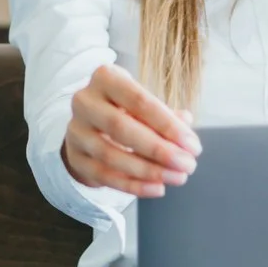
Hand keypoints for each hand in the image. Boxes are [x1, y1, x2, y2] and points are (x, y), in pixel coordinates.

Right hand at [62, 64, 200, 198]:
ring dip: (149, 170)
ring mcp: (76, 131)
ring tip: (177, 177)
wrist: (89, 128)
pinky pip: (104, 176)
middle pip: (121, 127)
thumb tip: (186, 124)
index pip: (138, 100)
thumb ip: (166, 116)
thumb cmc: (125, 111)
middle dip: (159, 150)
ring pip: (111, 155)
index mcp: (105, 78)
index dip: (167, 124)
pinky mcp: (74, 158)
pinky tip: (157, 188)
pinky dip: (133, 185)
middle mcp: (85, 102)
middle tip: (188, 165)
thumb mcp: (144, 105)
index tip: (192, 145)